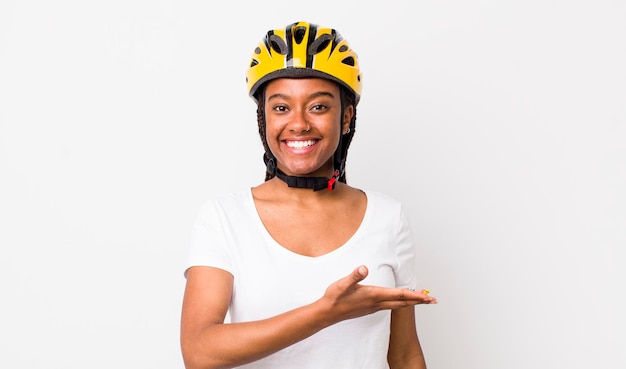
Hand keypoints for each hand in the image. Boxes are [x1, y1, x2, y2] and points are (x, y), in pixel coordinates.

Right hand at [317, 265, 436, 323]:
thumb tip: (363, 268)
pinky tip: (400, 302)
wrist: (327, 313)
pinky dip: (400, 304)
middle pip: (403, 302)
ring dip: (411, 302)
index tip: (428, 296)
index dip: (415, 295)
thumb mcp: (343, 283)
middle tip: (433, 300)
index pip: (399, 295)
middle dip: (419, 301)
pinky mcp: (370, 308)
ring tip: (422, 300)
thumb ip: (354, 276)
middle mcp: (376, 303)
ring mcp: (374, 307)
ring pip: (397, 305)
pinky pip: (390, 306)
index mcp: (374, 295)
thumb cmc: (335, 297)